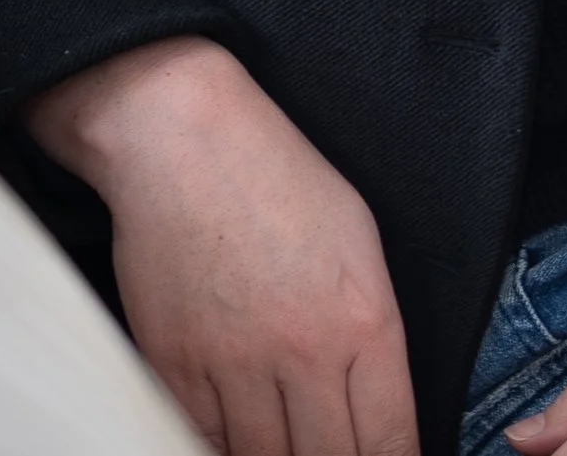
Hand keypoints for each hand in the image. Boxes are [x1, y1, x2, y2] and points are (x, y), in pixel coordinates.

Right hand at [24, 35, 417, 455]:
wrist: (182, 141)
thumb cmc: (276, 175)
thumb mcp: (358, 241)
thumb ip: (372, 332)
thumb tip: (375, 407)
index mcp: (362, 319)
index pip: (389, 441)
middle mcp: (302, 353)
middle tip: (332, 450)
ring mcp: (235, 367)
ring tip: (288, 445)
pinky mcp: (176, 370)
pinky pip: (203, 442)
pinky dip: (224, 449)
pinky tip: (238, 440)